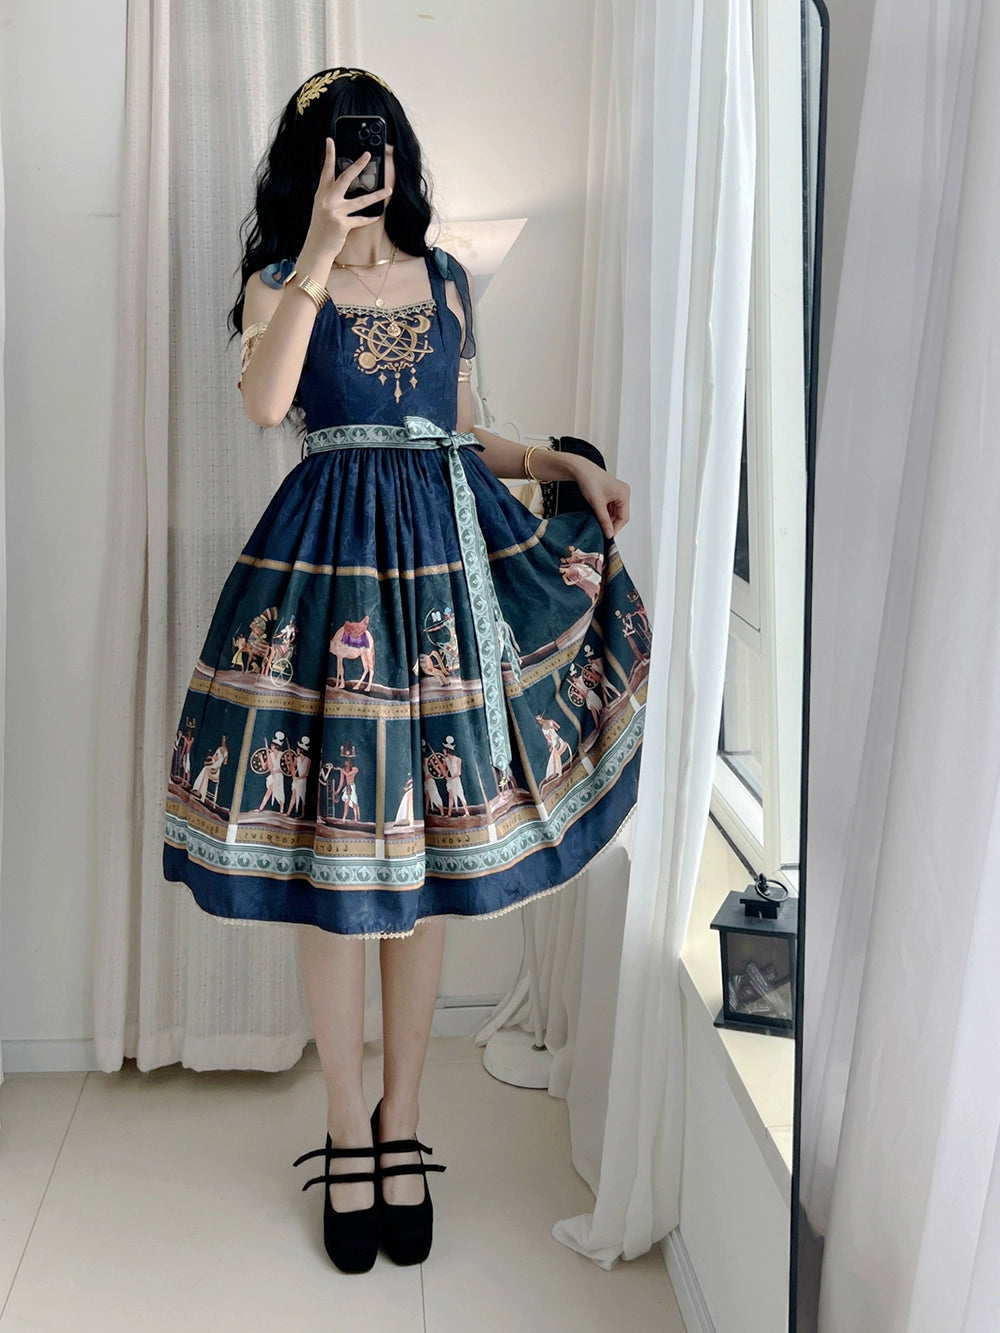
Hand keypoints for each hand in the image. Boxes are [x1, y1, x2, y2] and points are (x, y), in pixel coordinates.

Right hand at [304, 138, 392, 255]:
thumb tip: (343, 184)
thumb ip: (330, 196)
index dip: (327, 155)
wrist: (316, 249)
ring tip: (389, 190)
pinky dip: (369, 219)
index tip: (330, 140)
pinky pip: (360, 220)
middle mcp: (327, 200)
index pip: (325, 170)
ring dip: (377, 196)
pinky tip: (377, 216)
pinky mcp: (342, 225)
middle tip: (367, 154)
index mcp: (321, 193)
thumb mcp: (322, 208)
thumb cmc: (321, 228)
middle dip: (357, 165)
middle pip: (345, 178)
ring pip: (360, 201)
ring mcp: (334, 212)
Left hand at [572, 457, 630, 539]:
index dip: (616, 528)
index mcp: (624, 494)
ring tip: (598, 521)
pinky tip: (598, 514)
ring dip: (607, 518)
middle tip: (602, 530)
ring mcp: (618, 492)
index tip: (608, 536)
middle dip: (611, 523)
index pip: (624, 517)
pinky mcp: (612, 493)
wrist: (581, 470)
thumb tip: (609, 533)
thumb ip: (604, 521)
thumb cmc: (590, 480)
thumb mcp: (597, 504)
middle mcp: (624, 493)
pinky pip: (611, 507)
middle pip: (621, 515)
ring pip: (615, 512)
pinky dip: (605, 512)